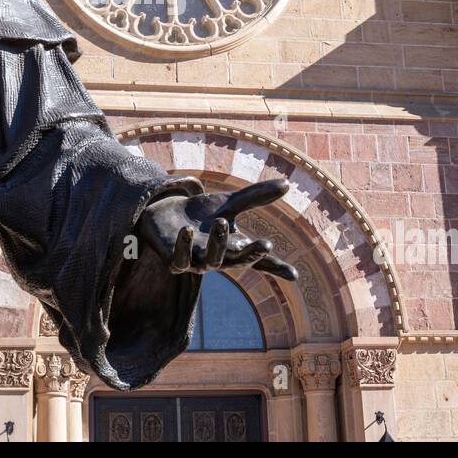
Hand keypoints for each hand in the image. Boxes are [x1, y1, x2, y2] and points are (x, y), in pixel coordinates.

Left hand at [135, 179, 296, 281]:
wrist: (164, 215)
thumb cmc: (201, 214)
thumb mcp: (230, 203)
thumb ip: (256, 196)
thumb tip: (287, 183)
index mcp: (234, 248)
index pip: (258, 260)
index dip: (275, 267)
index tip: (293, 274)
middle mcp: (219, 259)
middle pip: (238, 263)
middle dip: (251, 255)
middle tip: (266, 244)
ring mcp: (197, 263)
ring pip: (211, 261)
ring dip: (217, 244)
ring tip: (220, 222)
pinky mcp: (174, 261)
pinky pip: (180, 260)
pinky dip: (184, 246)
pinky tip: (186, 230)